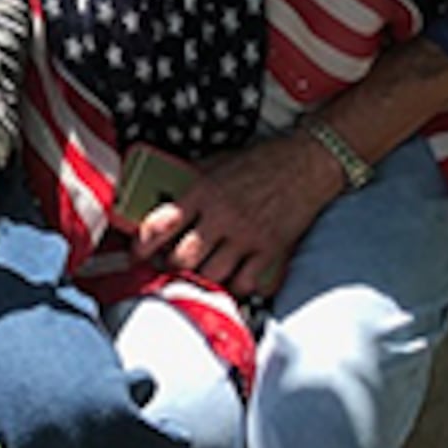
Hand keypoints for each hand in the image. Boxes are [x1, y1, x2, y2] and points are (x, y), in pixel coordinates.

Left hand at [127, 132, 343, 300]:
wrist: (309, 163)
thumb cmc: (262, 161)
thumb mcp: (217, 163)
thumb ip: (191, 183)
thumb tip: (163, 200)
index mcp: (203, 190)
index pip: (160, 223)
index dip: (142, 244)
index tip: (138, 252)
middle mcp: (223, 216)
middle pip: (183, 259)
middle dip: (170, 266)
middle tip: (169, 265)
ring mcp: (248, 236)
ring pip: (211, 275)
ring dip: (201, 277)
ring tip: (199, 271)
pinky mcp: (271, 250)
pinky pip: (245, 283)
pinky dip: (234, 286)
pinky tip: (231, 278)